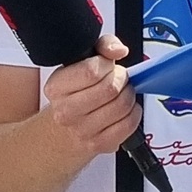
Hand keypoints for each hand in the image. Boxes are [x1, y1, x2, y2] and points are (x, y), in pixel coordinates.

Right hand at [44, 35, 142, 156]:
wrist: (63, 132)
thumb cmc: (75, 95)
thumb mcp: (79, 64)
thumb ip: (101, 47)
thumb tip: (118, 50)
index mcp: (57, 87)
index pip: (91, 71)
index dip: (107, 65)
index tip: (108, 66)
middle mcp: (66, 110)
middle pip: (110, 89)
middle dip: (121, 79)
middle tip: (119, 79)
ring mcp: (82, 130)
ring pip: (122, 106)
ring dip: (129, 96)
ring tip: (123, 93)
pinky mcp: (99, 144)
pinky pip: (128, 125)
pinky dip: (134, 114)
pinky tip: (126, 110)